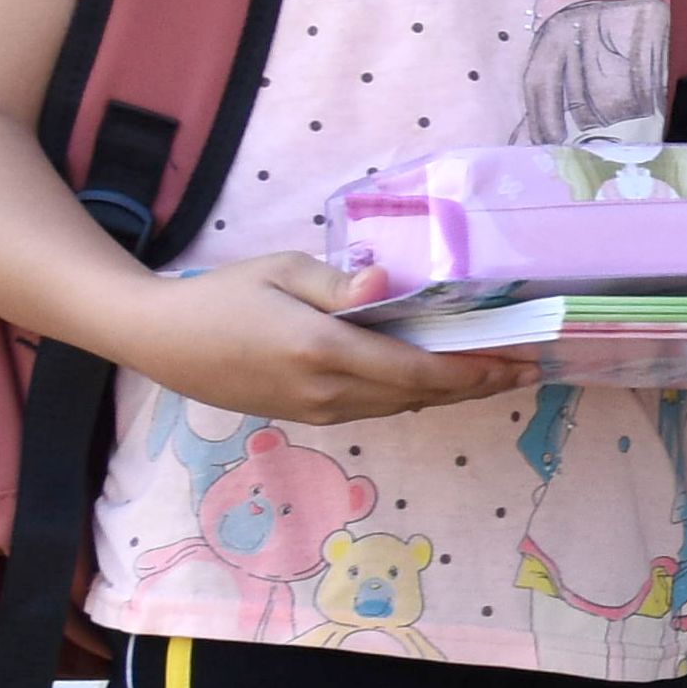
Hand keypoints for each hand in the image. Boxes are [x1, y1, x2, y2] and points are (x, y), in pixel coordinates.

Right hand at [134, 253, 531, 425]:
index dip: (475, 371)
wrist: (160, 339)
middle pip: (421, 395)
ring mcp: (318, 411)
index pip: (419, 370)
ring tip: (494, 377)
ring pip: (401, 407)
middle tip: (526, 370)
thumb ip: (341, 285)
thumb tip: (387, 285)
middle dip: (477, 385)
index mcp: (325, 352)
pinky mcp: (307, 416)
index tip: (520, 362)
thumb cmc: (222, 294)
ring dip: (449, 394)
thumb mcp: (282, 271)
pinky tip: (436, 381)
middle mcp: (328, 392)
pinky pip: (376, 409)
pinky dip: (414, 396)